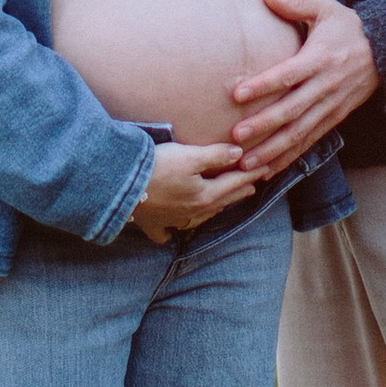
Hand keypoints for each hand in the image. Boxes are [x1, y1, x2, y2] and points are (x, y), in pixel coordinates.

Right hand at [128, 138, 257, 243]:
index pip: (234, 182)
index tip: (265, 168)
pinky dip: (172, 233)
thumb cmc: (157, 167)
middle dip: (238, 192)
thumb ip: (216, 155)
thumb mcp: (190, 156)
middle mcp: (193, 211)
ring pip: (200, 216)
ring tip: (224, 203)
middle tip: (252, 187)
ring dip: (215, 208)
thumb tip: (239, 153)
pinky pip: (166, 232)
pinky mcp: (153, 223)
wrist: (120, 186)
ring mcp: (173, 220)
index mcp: (205, 195)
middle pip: (221, 200)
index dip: (250, 174)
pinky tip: (172, 233)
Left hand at [225, 0, 376, 172]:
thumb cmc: (350, 27)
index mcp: (320, 58)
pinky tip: (268, 170)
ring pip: (300, 133)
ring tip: (247, 163)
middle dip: (264, 126)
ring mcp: (331, 106)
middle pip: (292, 110)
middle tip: (236, 137)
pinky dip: (289, 157)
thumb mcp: (326, 8)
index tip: (238, 94)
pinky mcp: (335, 119)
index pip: (288, 74)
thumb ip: (295, 4)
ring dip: (273, 150)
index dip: (264, 84)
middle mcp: (325, 86)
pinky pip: (310, 141)